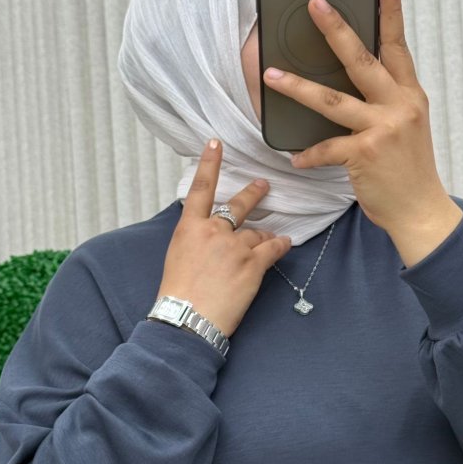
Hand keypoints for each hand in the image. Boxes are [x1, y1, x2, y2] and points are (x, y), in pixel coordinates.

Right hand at [156, 140, 291, 337]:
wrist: (187, 319)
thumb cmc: (178, 294)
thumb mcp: (177, 257)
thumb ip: (195, 239)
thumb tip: (210, 236)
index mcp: (189, 228)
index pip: (201, 189)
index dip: (209, 164)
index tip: (215, 144)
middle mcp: (213, 231)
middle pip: (238, 205)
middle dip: (253, 194)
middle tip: (264, 186)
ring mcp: (235, 246)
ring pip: (257, 233)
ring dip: (262, 238)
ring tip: (268, 241)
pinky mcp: (253, 264)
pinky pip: (273, 248)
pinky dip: (280, 245)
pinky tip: (284, 244)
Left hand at [262, 0, 454, 235]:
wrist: (421, 210)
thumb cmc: (408, 171)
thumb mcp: (406, 127)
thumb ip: (386, 102)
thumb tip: (354, 84)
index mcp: (409, 95)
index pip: (399, 45)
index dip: (391, 12)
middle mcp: (400, 105)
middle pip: (362, 59)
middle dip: (336, 29)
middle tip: (316, 4)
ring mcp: (383, 127)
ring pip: (332, 99)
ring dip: (298, 87)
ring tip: (272, 75)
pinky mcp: (366, 153)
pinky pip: (326, 148)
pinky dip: (309, 154)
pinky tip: (296, 158)